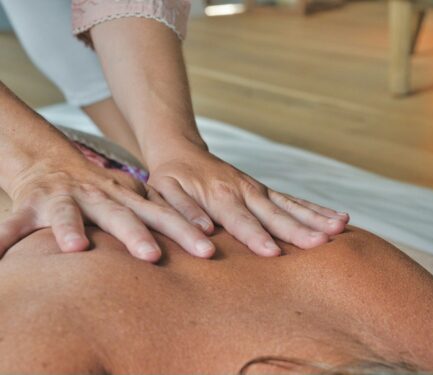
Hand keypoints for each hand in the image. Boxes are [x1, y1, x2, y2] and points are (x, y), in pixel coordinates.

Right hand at [0, 152, 214, 260]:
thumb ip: (159, 212)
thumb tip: (205, 235)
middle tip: (153, 256)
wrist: (53, 164)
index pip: (161, 214)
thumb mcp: (131, 197)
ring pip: (66, 214)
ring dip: (69, 228)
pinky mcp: (30, 207)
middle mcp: (97, 197)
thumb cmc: (100, 190)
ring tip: (74, 246)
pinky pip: (14, 224)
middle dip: (136, 235)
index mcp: (126, 199)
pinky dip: (5, 237)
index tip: (207, 245)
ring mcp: (63, 200)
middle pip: (120, 216)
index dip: (184, 228)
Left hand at [147, 141, 348, 256]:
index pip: (240, 221)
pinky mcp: (266, 191)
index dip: (256, 237)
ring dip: (316, 217)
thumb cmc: (172, 179)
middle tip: (324, 242)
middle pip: (275, 214)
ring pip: (292, 205)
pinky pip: (294, 201)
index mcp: (220, 196)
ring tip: (341, 227)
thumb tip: (204, 236)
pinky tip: (339, 217)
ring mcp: (259, 190)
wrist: (183, 152)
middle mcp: (245, 191)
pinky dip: (316, 209)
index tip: (274, 253)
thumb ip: (183, 213)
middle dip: (300, 229)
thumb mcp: (165, 194)